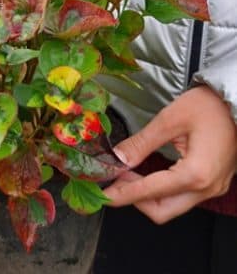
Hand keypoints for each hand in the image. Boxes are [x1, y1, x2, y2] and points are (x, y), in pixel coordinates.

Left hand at [104, 86, 236, 223]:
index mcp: (195, 174)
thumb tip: (118, 157)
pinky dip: (162, 190)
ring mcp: (213, 188)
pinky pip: (184, 197)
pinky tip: (148, 174)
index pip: (150, 192)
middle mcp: (206, 188)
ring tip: (128, 175)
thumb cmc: (210, 106)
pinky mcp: (214, 182)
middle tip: (116, 180)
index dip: (123, 195)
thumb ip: (142, 142)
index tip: (103, 196)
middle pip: (162, 210)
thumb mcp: (170, 119)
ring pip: (173, 206)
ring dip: (148, 195)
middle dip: (134, 200)